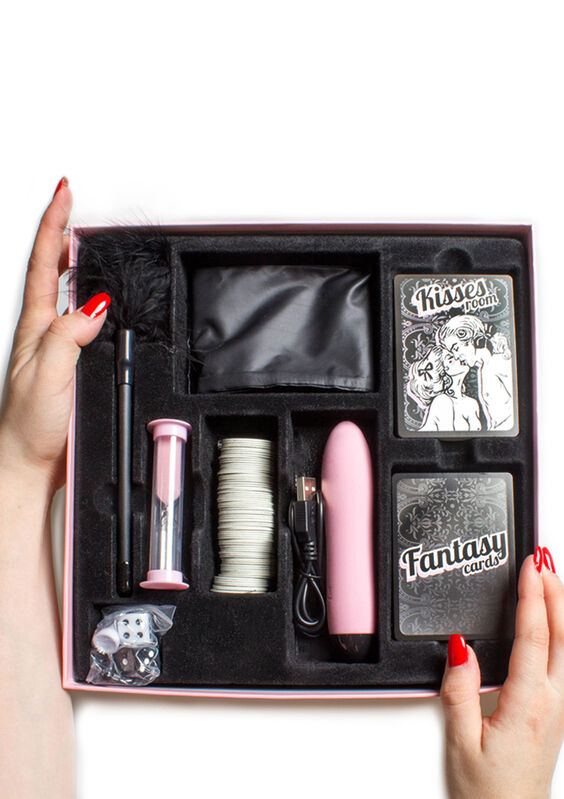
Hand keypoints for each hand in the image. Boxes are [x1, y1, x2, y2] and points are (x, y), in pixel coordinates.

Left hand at [0, 178, 109, 492]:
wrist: (27, 462)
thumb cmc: (28, 426)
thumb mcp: (47, 377)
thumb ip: (67, 339)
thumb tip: (91, 305)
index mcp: (35, 328)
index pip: (45, 265)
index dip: (54, 227)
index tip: (64, 195)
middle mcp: (42, 332)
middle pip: (50, 270)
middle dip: (59, 233)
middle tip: (70, 205)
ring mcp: (53, 346)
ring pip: (61, 291)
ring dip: (69, 260)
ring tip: (78, 237)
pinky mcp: (67, 362)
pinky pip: (76, 319)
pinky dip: (84, 297)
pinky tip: (92, 300)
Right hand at [441, 547, 563, 798]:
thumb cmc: (490, 790)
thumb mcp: (462, 742)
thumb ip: (459, 692)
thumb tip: (460, 649)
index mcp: (528, 703)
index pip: (533, 637)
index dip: (533, 597)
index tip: (531, 566)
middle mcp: (553, 701)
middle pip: (562, 634)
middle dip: (554, 590)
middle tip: (545, 557)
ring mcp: (561, 706)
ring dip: (562, 608)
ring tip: (553, 578)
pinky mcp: (558, 712)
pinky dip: (562, 631)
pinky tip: (557, 623)